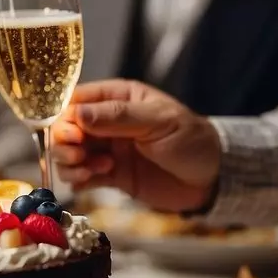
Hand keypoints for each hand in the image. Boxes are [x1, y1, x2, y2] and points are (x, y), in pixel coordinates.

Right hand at [51, 80, 221, 212]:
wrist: (212, 178)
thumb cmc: (191, 140)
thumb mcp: (159, 121)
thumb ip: (118, 117)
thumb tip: (78, 114)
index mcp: (118, 98)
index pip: (77, 100)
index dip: (66, 117)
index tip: (72, 133)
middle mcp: (106, 123)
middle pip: (66, 128)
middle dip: (65, 143)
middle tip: (79, 154)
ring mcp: (106, 149)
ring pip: (68, 154)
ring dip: (71, 163)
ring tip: (93, 170)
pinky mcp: (109, 175)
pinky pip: (80, 176)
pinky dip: (78, 180)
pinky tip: (93, 180)